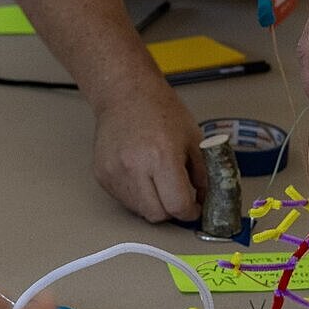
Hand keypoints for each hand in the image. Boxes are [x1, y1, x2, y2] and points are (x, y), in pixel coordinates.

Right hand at [92, 80, 205, 221]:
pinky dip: (137, 196)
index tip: (194, 209)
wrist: (125, 93)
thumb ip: (203, 172)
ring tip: (158, 180)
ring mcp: (114, 172)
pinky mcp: (102, 175)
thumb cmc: (158, 109)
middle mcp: (134, 167)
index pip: (177, 205)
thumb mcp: (193, 138)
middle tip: (178, 197)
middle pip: (157, 215)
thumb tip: (206, 198)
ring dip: (153, 204)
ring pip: (139, 211)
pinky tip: (142, 175)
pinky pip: (124, 200)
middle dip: (172, 211)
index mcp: (161, 156)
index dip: (190, 212)